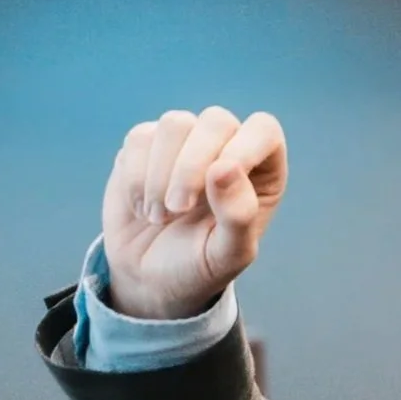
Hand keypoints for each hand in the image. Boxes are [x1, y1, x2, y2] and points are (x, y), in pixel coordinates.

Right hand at [100, 107, 287, 321]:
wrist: (149, 279)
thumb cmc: (199, 267)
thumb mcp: (227, 256)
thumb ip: (239, 215)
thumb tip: (224, 167)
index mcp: (261, 172)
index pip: (264, 129)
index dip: (244, 146)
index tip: (218, 180)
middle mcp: (226, 148)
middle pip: (216, 120)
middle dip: (192, 165)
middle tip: (178, 208)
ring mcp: (185, 143)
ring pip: (175, 124)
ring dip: (161, 174)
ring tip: (159, 216)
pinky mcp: (146, 145)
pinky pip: (140, 138)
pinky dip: (136, 177)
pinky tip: (142, 209)